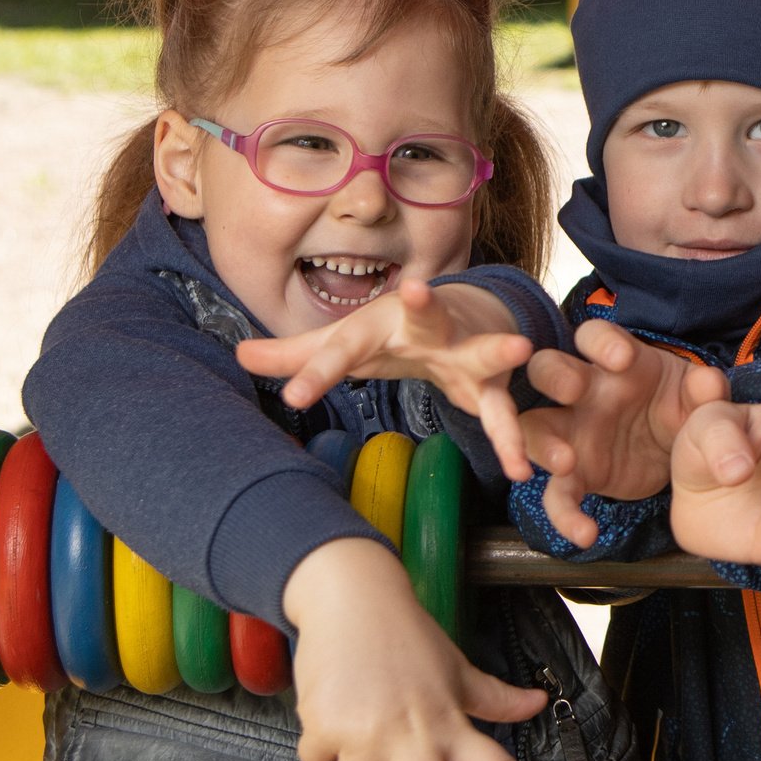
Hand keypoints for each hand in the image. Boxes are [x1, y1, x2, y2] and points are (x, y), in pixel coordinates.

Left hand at [237, 281, 532, 465]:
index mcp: (380, 325)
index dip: (316, 372)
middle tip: (415, 291)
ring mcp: (464, 352)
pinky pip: (502, 411)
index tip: (292, 397)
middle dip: (423, 304)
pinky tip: (522, 468)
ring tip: (520, 348)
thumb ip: (298, 356)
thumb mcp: (345, 343)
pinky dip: (512, 439)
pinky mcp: (490, 383)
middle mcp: (425, 329)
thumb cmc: (393, 333)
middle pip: (422, 315)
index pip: (340, 348)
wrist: (468, 316)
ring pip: (482, 351)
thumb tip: (239, 355)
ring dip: (500, 349)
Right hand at [280, 538, 567, 760]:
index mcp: (450, 724)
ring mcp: (368, 737)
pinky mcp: (325, 730)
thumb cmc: (407, 639)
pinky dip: (319, 745)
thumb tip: (538, 702)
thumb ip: (493, 696)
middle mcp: (415, 737)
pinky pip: (316, 760)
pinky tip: (325, 713)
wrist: (351, 599)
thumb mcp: (456, 668)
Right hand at [514, 322, 710, 543]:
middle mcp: (585, 390)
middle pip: (548, 369)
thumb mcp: (701, 399)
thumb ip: (707, 391)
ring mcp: (573, 431)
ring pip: (535, 427)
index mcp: (618, 361)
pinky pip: (557, 494)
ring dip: (541, 442)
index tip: (622, 358)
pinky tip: (585, 535)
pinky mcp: (577, 474)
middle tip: (573, 390)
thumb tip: (708, 382)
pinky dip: (565, 515)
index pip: (595, 336)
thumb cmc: (684, 408)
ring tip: (566, 462)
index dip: (602, 342)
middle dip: (554, 374)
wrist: (682, 451)